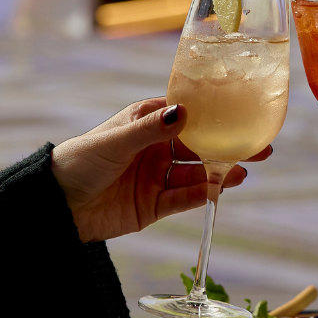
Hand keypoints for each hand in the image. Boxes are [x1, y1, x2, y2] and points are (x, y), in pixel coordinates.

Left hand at [52, 98, 271, 241]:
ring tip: (243, 172)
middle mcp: (155, 149)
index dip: (216, 114)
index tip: (244, 113)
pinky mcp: (153, 206)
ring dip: (220, 173)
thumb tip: (183, 112)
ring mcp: (156, 178)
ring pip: (196, 174)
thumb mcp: (116, 141)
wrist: (56, 205)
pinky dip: (201, 195)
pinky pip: (183, 199)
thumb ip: (150, 130)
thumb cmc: (79, 161)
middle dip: (228, 147)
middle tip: (261, 148)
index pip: (187, 115)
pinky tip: (219, 190)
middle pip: (200, 146)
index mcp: (146, 123)